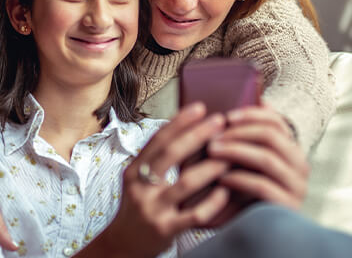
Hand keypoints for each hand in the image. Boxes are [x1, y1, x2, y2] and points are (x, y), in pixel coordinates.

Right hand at [78, 103, 230, 256]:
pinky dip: (213, 202)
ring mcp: (153, 209)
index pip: (157, 140)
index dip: (179, 122)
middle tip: (219, 121)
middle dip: (197, 135)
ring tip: (229, 156)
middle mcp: (140, 188)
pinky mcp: (166, 230)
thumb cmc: (138, 208)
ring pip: (186, 183)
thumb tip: (186, 129)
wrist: (122, 247)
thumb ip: (157, 160)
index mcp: (134, 171)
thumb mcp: (138, 181)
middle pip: (170, 154)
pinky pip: (194, 214)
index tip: (200, 107)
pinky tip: (226, 191)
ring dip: (211, 167)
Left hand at [208, 104, 309, 210]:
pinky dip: (239, 179)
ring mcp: (296, 187)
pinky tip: (221, 178)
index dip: (252, 114)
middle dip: (239, 132)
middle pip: (272, 136)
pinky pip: (262, 186)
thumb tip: (253, 100)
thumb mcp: (244, 160)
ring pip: (267, 158)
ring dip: (235, 151)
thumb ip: (245, 135)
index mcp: (291, 149)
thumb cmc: (242, 189)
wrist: (248, 229)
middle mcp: (300, 165)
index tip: (226, 115)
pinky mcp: (286, 206)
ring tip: (212, 151)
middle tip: (214, 135)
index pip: (277, 122)